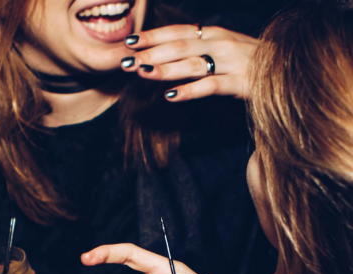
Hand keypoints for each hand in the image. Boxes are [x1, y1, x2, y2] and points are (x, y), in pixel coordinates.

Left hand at [122, 24, 257, 100]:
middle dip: (150, 53)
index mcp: (213, 33)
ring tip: (143, 73)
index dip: (152, 35)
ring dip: (165, 68)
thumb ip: (195, 50)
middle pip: (180, 45)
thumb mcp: (222, 48)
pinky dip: (189, 90)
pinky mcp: (241, 83)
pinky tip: (170, 96)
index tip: (129, 41)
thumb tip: (161, 57)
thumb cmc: (249, 61)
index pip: (177, 31)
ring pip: (192, 63)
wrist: (291, 68)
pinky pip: (210, 86)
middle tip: (126, 62)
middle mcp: (221, 43)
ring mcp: (231, 62)